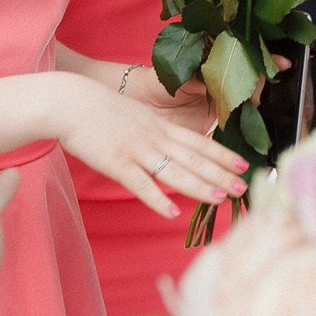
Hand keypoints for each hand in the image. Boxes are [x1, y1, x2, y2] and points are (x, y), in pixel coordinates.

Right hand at [51, 73, 249, 218]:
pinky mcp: (118, 163)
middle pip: (195, 158)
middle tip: (243, 188)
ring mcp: (138, 150)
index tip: (243, 165)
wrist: (71, 101)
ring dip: (200, 187)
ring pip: (175, 172)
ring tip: (221, 199)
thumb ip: (154, 132)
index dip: (223, 154)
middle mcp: (155, 137)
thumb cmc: (100, 109)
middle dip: (221, 175)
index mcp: (161, 126)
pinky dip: (158, 200)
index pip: (199, 142)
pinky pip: (142, 185)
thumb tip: (168, 147)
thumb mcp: (136, 115)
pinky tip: (173, 213)